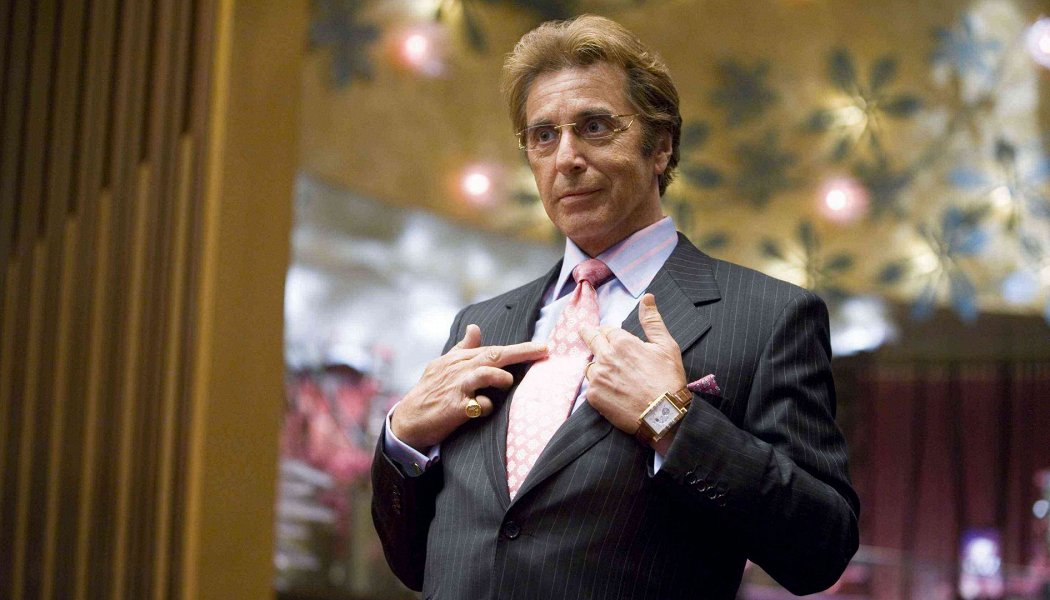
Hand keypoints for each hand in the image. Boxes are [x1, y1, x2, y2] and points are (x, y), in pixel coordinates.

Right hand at [391, 324, 547, 450]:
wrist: (409, 420)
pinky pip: (478, 405)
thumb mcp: (443, 366)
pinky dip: (485, 407)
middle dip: (520, 352)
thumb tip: (475, 328)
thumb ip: (462, 348)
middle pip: (493, 355)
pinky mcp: (454, 408)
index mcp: (457, 359)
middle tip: (542, 351)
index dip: (518, 348)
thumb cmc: (430, 392)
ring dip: (501, 377)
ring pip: (484, 373)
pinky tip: (482, 411)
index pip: (492, 348)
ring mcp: (456, 388)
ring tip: (507, 382)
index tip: (541, 346)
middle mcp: (458, 369)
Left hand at [580, 293, 684, 437]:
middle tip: (586, 333)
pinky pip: (591, 386)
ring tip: (611, 374)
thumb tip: (647, 298)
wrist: (664, 415)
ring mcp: (597, 377)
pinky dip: (599, 386)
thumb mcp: (666, 346)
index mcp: (622, 342)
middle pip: (591, 340)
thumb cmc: (668, 380)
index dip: (610, 332)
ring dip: (597, 365)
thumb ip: (652, 321)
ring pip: (590, 365)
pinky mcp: (594, 396)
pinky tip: (612, 391)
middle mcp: (605, 357)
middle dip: (590, 335)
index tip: (611, 335)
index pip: (607, 330)